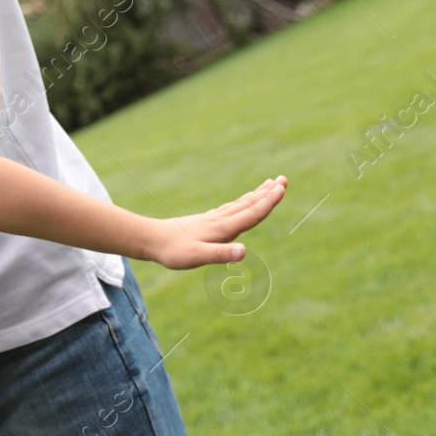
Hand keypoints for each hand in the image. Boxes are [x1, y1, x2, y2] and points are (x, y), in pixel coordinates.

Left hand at [144, 177, 287, 269]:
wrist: (151, 240)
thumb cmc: (173, 251)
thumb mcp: (197, 257)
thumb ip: (220, 254)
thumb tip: (244, 252)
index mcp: (222, 228)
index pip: (251, 213)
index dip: (268, 202)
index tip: (282, 188)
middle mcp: (220, 220)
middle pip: (249, 204)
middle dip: (268, 193)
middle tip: (284, 179)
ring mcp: (213, 219)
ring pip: (240, 204)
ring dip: (257, 194)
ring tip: (270, 184)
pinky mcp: (206, 221)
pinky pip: (230, 208)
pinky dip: (242, 202)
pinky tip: (243, 202)